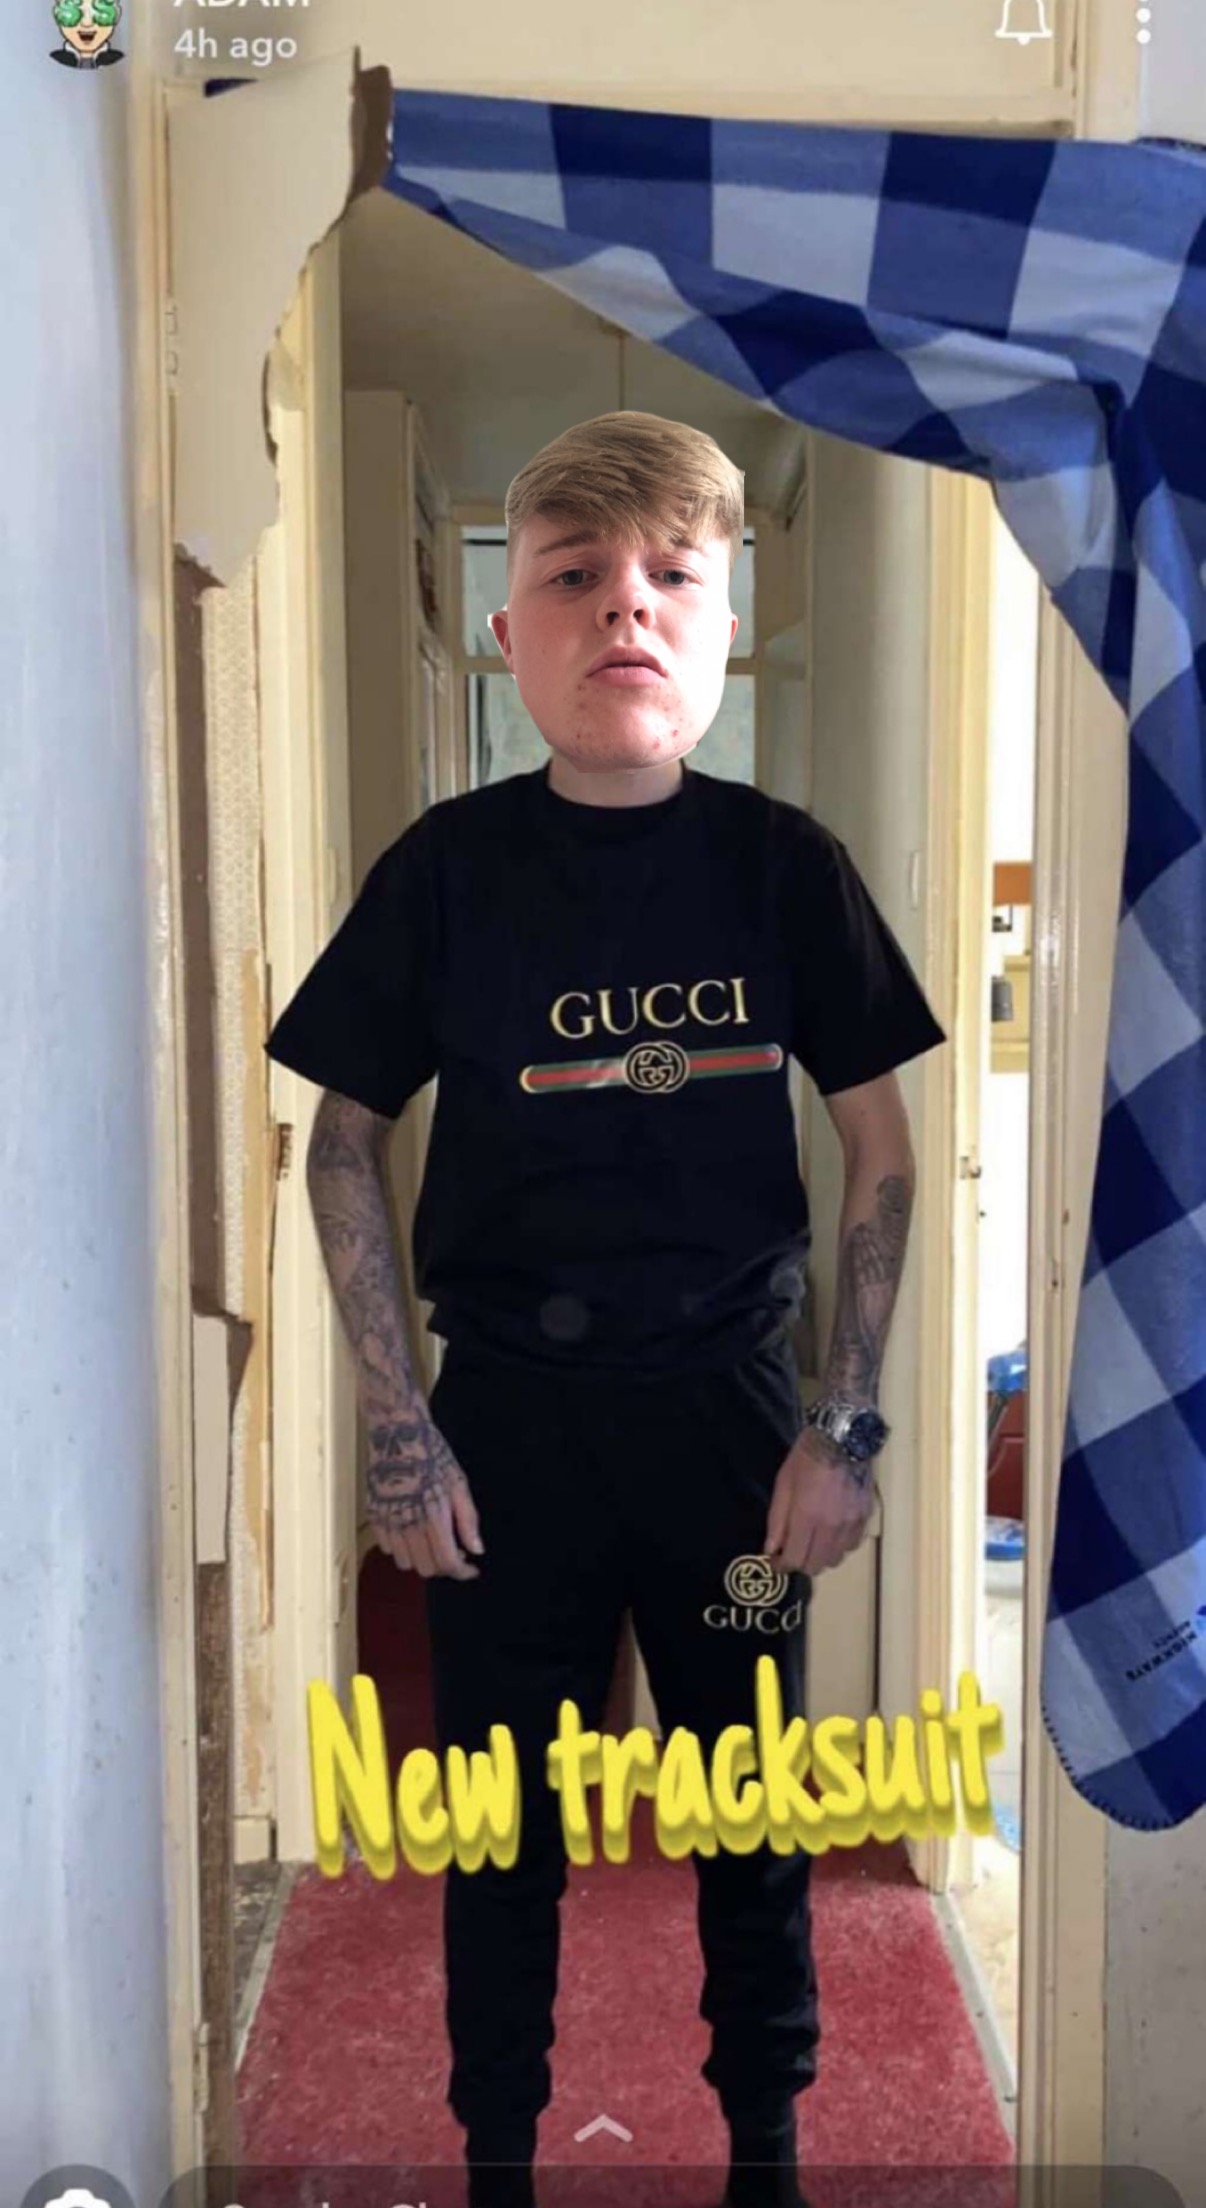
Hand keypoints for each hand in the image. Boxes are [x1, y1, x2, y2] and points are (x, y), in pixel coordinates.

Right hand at [365, 1407, 484, 1579]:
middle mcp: (408, 1525)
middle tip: (454, 1550)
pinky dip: (402, 1548)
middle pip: (426, 1569)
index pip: (447, 1563)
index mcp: (433, 1517)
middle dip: (444, 1565)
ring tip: (431, 1541)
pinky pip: (388, 1549)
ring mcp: (388, 1522)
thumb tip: (477, 1550)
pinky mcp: (374, 1517)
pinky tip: (412, 1531)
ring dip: (421, 1559)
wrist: (397, 1433)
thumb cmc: (432, 1455)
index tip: (471, 1569)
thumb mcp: (459, 1483)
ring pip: (406, 1564)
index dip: (462, 1572)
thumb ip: (468, 1520)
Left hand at [763, 1428, 879, 1576]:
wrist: (842, 1438)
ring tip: (813, 1540)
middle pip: (816, 1566)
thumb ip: (777, 1521)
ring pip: (835, 1559)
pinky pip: (852, 1545)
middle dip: (800, 1562)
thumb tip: (771, 1550)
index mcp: (806, 1517)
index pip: (794, 1559)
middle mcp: (831, 1527)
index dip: (781, 1566)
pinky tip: (832, 1532)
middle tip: (793, 1550)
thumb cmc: (806, 1458)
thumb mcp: (783, 1484)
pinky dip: (839, 1546)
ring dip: (821, 1555)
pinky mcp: (865, 1517)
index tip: (775, 1562)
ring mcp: (851, 1523)